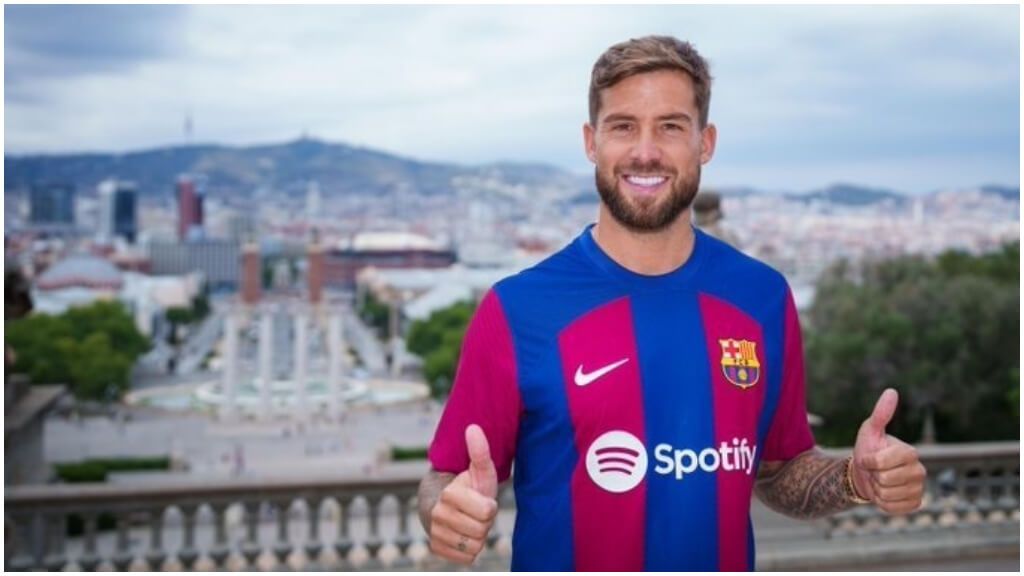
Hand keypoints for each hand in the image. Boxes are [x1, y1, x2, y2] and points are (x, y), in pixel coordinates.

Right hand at [428, 424, 498, 564]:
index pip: (487, 511)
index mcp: (449, 495)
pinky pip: (467, 558)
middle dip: (484, 522)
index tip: (481, 499)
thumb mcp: (478, 470)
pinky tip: (464, 534)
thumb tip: (473, 427)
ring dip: (478, 536)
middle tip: (475, 511)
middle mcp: (437, 515)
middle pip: (482, 530)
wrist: (442, 502)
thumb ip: (479, 451)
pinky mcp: (436, 549)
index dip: (489, 506)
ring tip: (470, 521)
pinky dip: (470, 549)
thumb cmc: (467, 485)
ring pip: (475, 546)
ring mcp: (435, 533)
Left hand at [851, 388, 926, 513]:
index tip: (867, 457)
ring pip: (887, 495)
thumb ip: (881, 414)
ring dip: (876, 490)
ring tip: (879, 481)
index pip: (882, 463)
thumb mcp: (870, 430)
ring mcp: (919, 488)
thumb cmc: (868, 449)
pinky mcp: (915, 503)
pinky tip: (885, 493)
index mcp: (910, 452)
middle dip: (873, 476)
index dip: (868, 462)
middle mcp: (920, 470)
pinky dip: (882, 503)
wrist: (866, 474)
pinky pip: (892, 508)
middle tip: (875, 471)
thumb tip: (892, 391)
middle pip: (885, 480)